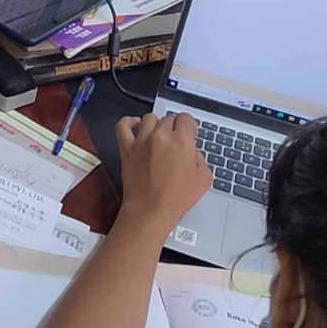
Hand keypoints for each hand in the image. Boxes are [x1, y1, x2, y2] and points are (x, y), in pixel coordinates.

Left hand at [116, 113, 212, 234]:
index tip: (190, 134)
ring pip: (149, 118)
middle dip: (175, 128)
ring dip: (156, 124)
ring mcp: (141, 141)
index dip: (189, 126)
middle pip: (168, 119)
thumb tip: (192, 150)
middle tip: (176, 141)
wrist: (151, 209)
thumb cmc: (177, 197)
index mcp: (181, 141)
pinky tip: (135, 124)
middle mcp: (160, 136)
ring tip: (159, 135)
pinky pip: (122, 126)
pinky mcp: (126, 148)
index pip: (186, 118)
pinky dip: (128, 122)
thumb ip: (200, 158)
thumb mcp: (204, 178)